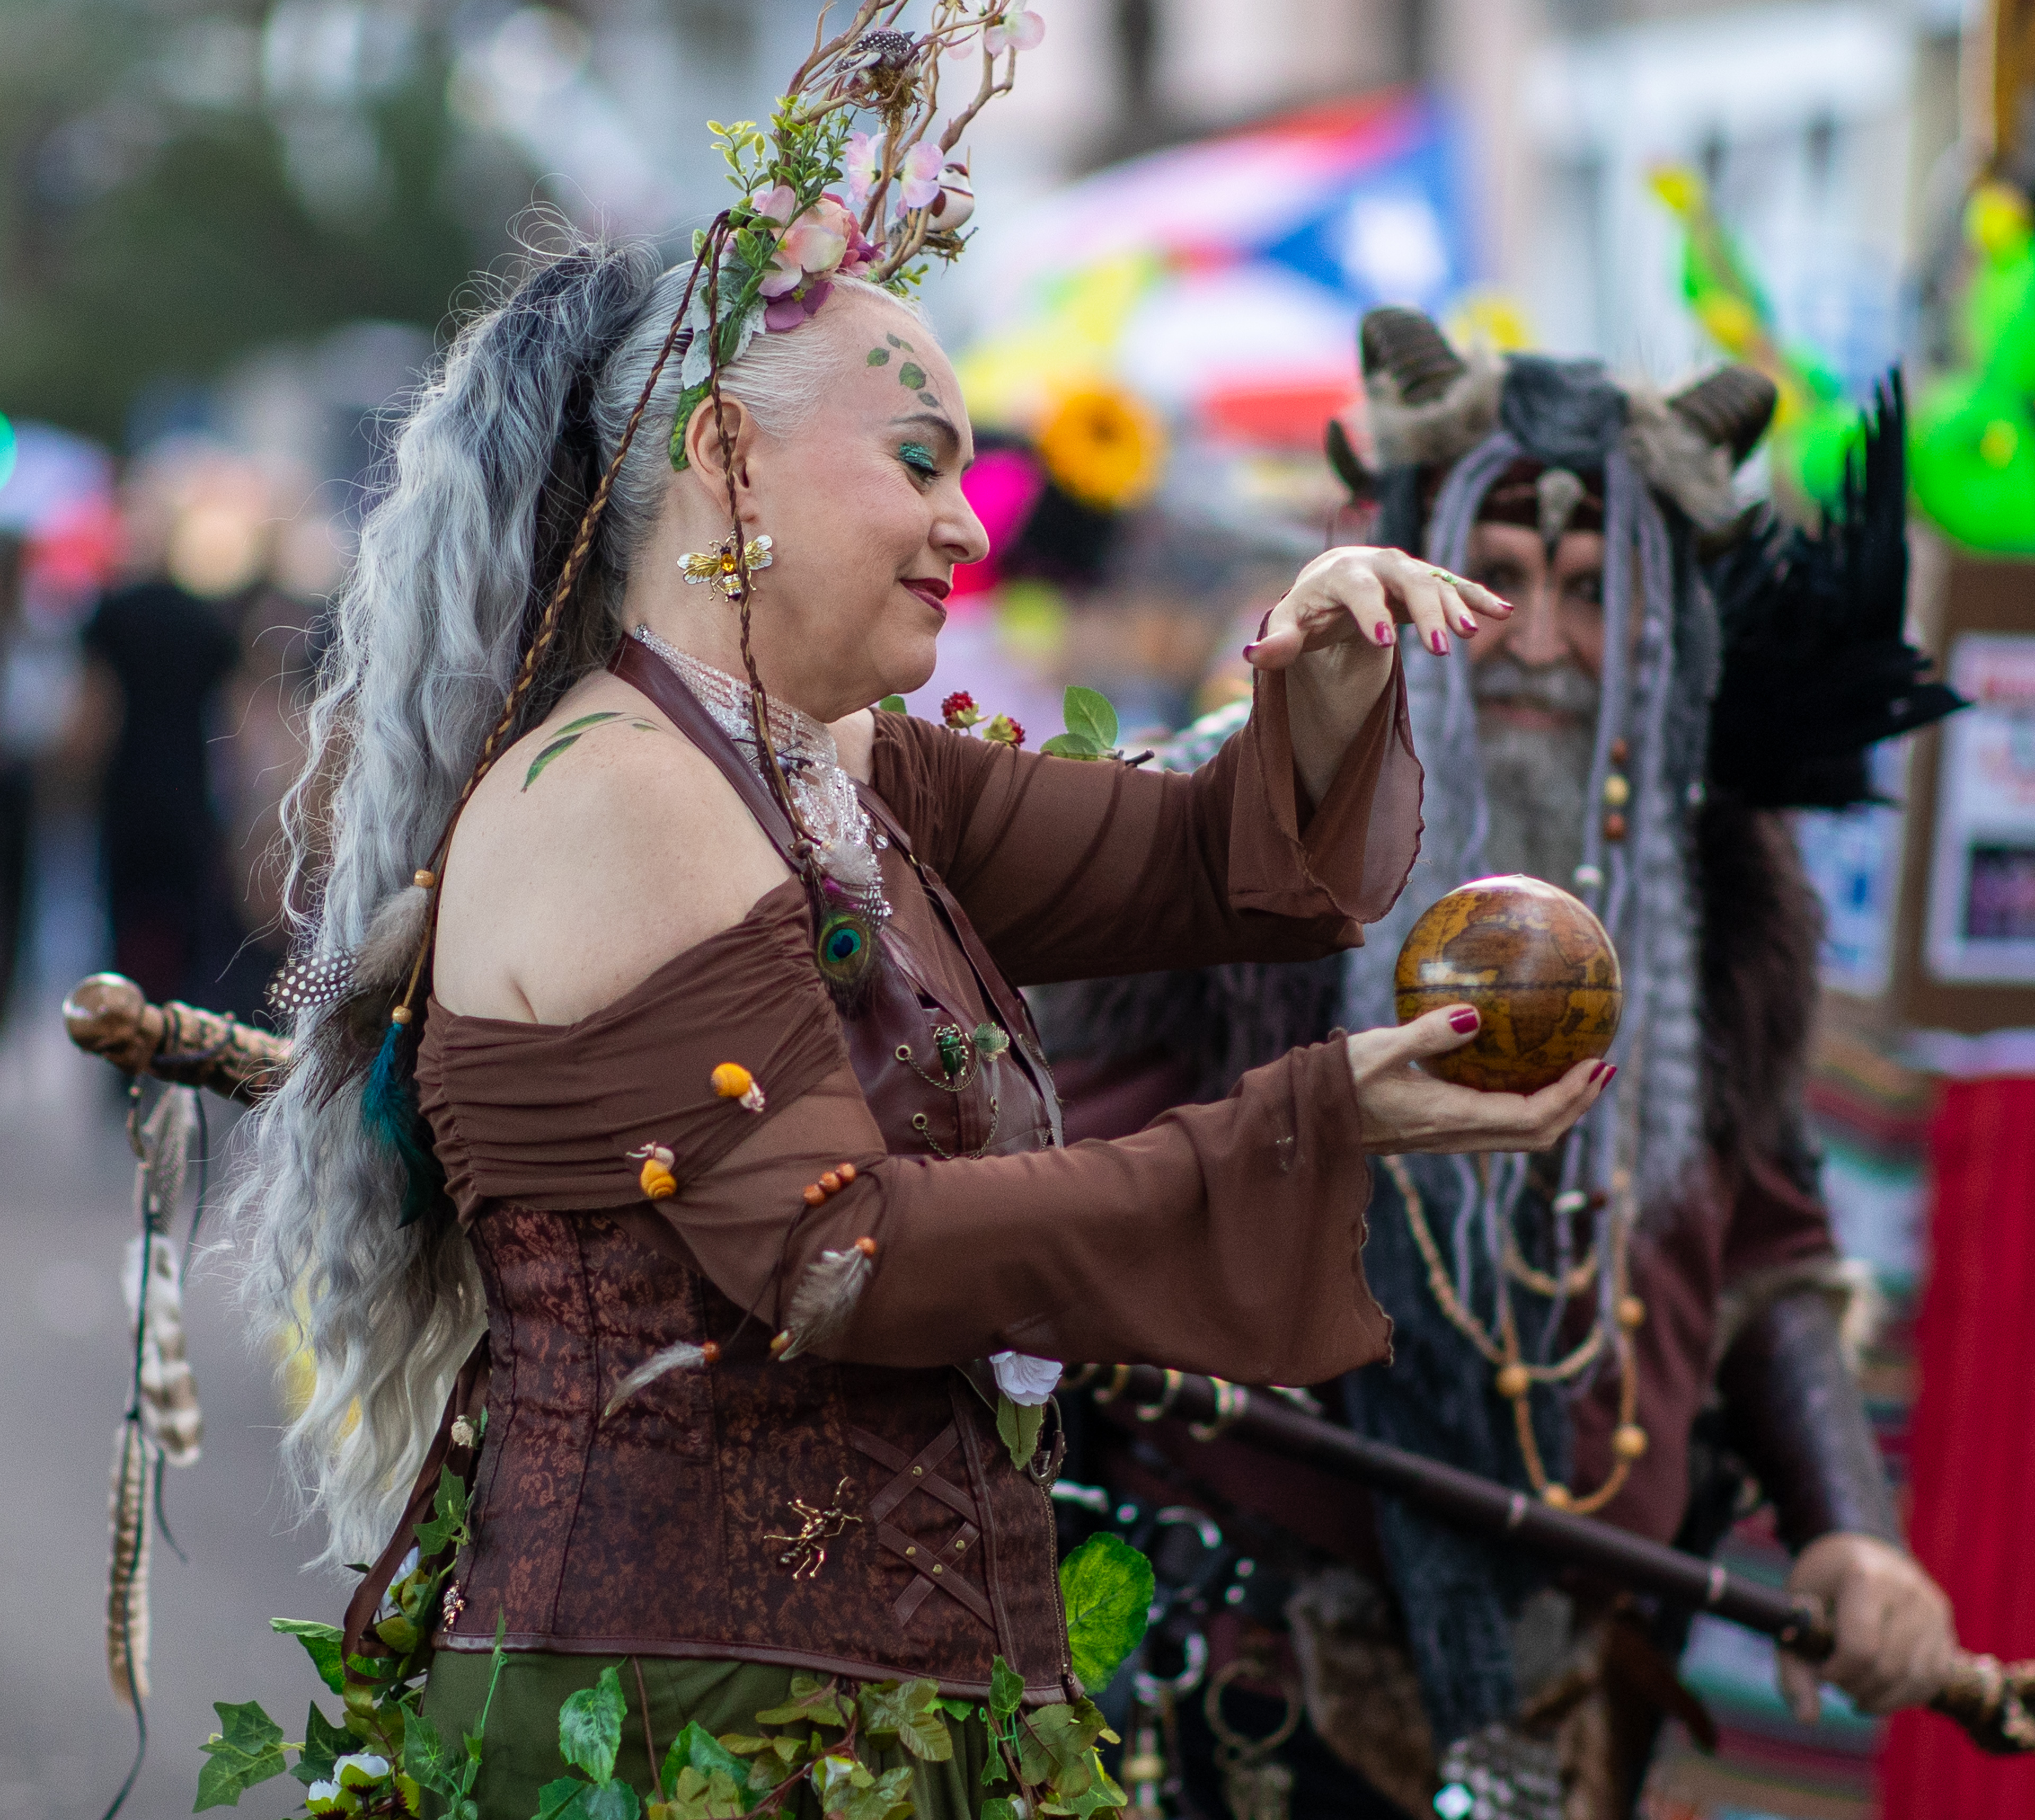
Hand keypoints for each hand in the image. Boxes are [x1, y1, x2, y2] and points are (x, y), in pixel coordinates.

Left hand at [1247, 547, 1511, 803]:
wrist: (1332, 581)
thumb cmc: (1309, 610)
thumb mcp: (1289, 626)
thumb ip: (1276, 642)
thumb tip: (1252, 653)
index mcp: (1342, 573)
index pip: (1358, 590)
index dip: (1370, 613)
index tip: (1382, 641)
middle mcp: (1378, 564)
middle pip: (1406, 581)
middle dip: (1424, 611)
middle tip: (1438, 647)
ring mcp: (1406, 571)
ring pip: (1435, 582)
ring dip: (1455, 606)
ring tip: (1469, 633)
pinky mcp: (1425, 581)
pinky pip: (1455, 586)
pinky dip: (1477, 596)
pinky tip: (1503, 612)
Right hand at [1345, 1005, 1609, 1154]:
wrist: (1308, 1119)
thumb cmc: (1337, 1082)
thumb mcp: (1377, 1049)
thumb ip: (1427, 1033)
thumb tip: (1475, 1013)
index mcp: (1448, 1118)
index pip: (1528, 1117)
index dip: (1569, 1096)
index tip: (1596, 1064)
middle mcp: (1456, 1135)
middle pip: (1537, 1134)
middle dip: (1576, 1105)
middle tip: (1601, 1067)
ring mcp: (1449, 1137)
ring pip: (1521, 1134)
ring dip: (1556, 1108)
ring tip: (1576, 1073)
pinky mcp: (1439, 1130)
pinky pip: (1498, 1122)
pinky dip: (1526, 1102)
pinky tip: (1521, 1070)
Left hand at [1777, 1533, 1956, 1721]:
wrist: (1858, 1550)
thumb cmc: (1820, 1585)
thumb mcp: (1794, 1614)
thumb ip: (1793, 1668)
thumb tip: (1807, 1720)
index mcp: (1864, 1577)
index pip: (1859, 1649)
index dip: (1836, 1674)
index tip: (1821, 1671)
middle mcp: (1907, 1589)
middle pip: (1888, 1669)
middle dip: (1857, 1688)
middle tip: (1838, 1680)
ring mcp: (1933, 1609)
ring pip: (1916, 1681)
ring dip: (1883, 1698)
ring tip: (1857, 1686)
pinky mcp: (1947, 1628)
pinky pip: (1934, 1680)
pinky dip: (1907, 1695)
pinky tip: (1883, 1687)